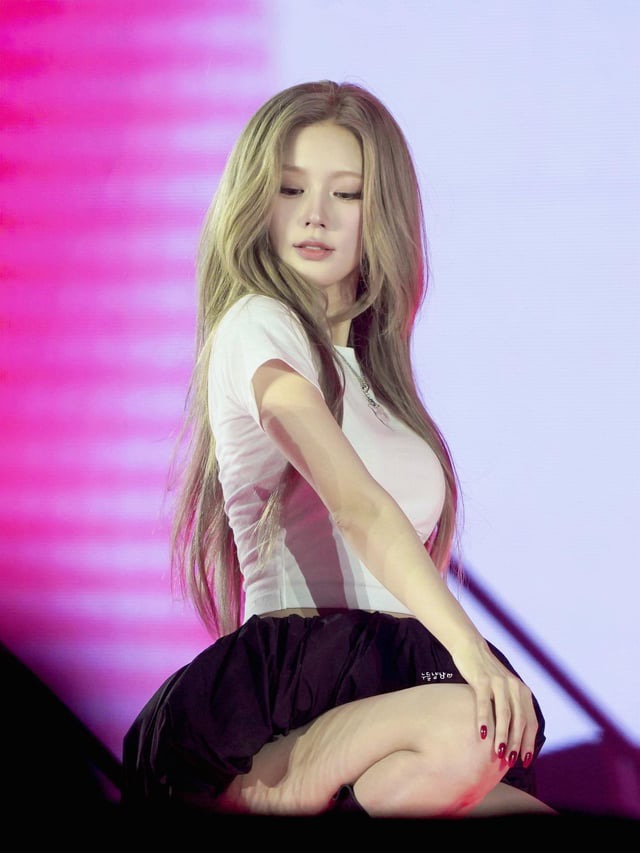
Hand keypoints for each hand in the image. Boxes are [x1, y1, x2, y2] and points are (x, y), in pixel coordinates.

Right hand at [451, 637, 537, 767]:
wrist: (471, 648)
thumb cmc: (486, 675)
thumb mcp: (503, 689)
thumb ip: (511, 707)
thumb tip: (513, 738)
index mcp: (523, 691)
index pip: (531, 722)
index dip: (530, 743)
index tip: (525, 761)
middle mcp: (515, 686)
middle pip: (520, 720)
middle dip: (517, 743)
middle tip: (510, 761)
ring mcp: (499, 682)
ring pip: (505, 714)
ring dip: (503, 735)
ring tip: (498, 752)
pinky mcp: (482, 679)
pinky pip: (484, 702)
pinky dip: (485, 720)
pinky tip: (482, 734)